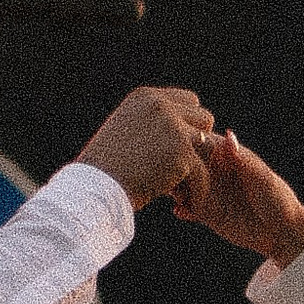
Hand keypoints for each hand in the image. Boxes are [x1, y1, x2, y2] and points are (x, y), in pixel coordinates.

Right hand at [81, 85, 213, 207]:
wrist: (94, 186)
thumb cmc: (104, 169)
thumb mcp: (124, 134)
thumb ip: (151, 127)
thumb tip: (183, 134)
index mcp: (146, 97)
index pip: (188, 101)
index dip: (189, 126)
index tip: (179, 152)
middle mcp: (161, 105)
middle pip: (204, 118)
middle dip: (198, 145)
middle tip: (183, 172)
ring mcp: (173, 127)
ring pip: (209, 145)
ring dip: (199, 169)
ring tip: (183, 192)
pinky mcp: (181, 152)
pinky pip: (202, 173)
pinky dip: (198, 193)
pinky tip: (185, 206)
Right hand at [177, 128, 303, 260]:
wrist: (283, 232)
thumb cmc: (277, 199)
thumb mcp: (260, 176)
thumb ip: (241, 158)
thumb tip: (227, 135)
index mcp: (230, 158)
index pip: (203, 143)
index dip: (188, 143)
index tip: (181, 149)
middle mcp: (217, 173)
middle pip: (187, 163)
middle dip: (177, 167)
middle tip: (175, 176)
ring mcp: (211, 193)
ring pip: (184, 185)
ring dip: (175, 188)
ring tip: (178, 195)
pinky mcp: (208, 214)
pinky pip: (188, 208)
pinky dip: (182, 208)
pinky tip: (181, 211)